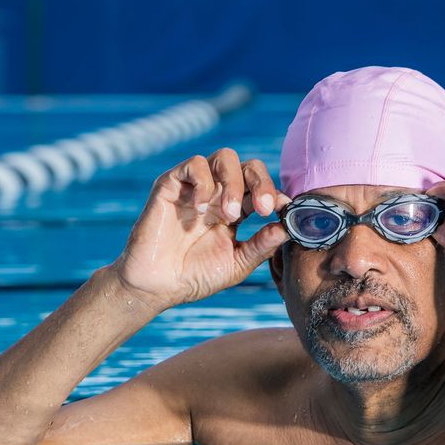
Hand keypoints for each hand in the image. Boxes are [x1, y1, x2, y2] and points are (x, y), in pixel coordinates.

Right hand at [110, 149, 289, 311]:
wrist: (156, 287)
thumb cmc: (195, 277)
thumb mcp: (237, 265)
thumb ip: (261, 246)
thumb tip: (287, 228)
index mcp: (237, 211)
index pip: (262, 189)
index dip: (276, 195)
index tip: (284, 211)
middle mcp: (218, 194)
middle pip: (249, 166)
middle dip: (262, 182)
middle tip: (264, 208)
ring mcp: (195, 187)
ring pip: (225, 157)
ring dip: (235, 183)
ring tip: (230, 214)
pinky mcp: (171, 185)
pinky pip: (194, 164)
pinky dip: (204, 183)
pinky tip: (202, 209)